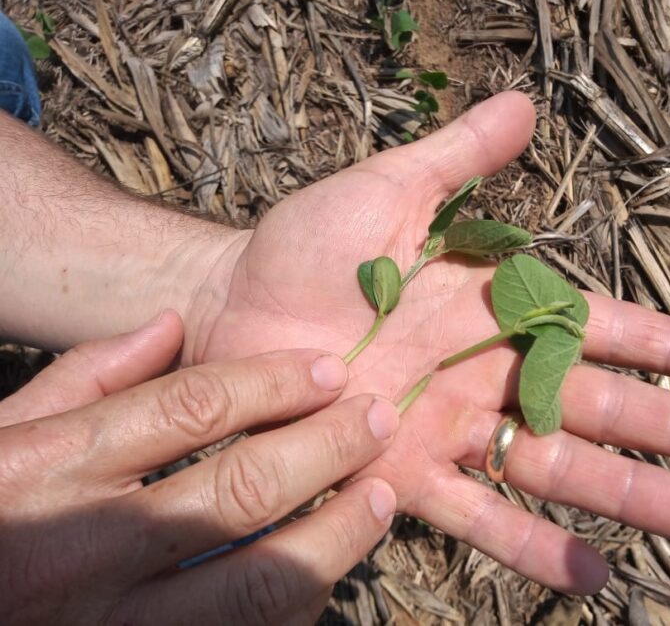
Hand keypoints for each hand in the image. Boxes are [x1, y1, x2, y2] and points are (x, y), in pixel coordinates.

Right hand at [0, 312, 398, 624]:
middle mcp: (85, 550)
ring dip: (336, 536)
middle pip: (240, 492)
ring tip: (381, 497)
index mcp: (51, 471)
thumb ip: (85, 377)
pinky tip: (327, 566)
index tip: (331, 371)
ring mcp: (114, 623)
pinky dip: (297, 603)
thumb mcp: (3, 432)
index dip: (275, 383)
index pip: (190, 409)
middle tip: (379, 421)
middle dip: (325, 449)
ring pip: (256, 584)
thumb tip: (171, 324)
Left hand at [191, 92, 669, 593]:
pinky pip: (475, 515)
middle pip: (602, 407)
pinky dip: (530, 545)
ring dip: (632, 496)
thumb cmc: (305, 247)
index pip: (602, 327)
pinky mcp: (403, 474)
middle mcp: (487, 374)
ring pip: (558, 469)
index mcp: (494, 306)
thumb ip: (457, 158)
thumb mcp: (387, 188)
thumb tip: (525, 106)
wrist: (232, 310)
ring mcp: (451, 431)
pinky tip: (589, 576)